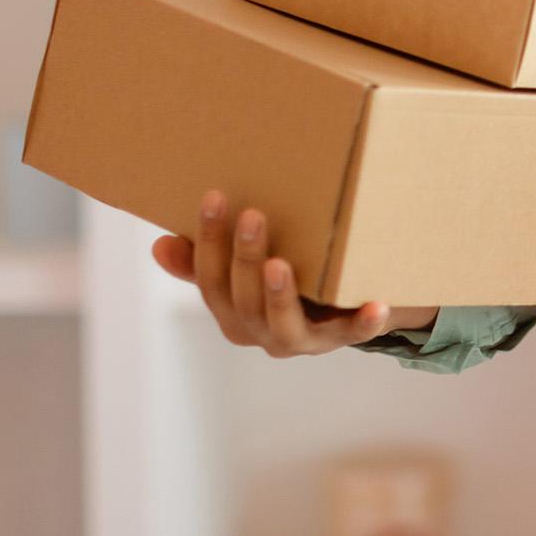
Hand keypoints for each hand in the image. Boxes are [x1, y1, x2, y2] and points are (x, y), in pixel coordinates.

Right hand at [150, 189, 436, 356]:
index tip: (216, 196)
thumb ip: (203, 260)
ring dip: (279, 295)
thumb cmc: (281, 277)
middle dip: (244, 258)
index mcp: (229, 311)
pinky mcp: (338, 339)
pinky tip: (377, 305)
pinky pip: (351, 334)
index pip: (209, 277)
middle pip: (242, 299)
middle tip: (254, 216)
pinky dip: (362, 323)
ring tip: (280, 265)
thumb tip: (159, 244)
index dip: (208, 240)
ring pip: (281, 323)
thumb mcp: (240, 269)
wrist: (338, 309)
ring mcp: (298, 340)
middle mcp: (256, 331)